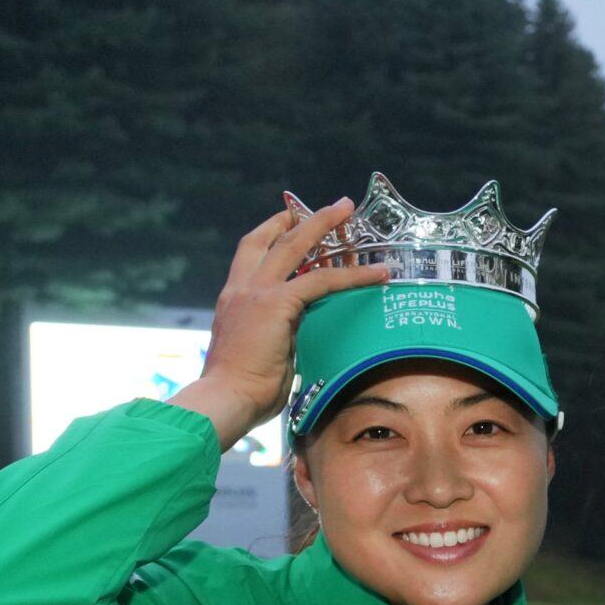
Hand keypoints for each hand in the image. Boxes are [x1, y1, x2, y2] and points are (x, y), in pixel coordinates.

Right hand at [172, 199, 386, 450]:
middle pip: (271, 239)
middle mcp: (241, 289)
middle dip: (301, 218)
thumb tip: (297, 344)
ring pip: (295, 246)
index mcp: (234, 300)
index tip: (288, 220)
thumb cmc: (242, 391)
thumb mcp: (262, 355)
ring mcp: (257, 293)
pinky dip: (353, 276)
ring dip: (324, 225)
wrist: (225, 398)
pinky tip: (378, 273)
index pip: (252, 255)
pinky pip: (321, 280)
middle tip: (328, 206)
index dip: (271, 233)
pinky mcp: (276, 304)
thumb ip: (278, 340)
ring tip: (348, 211)